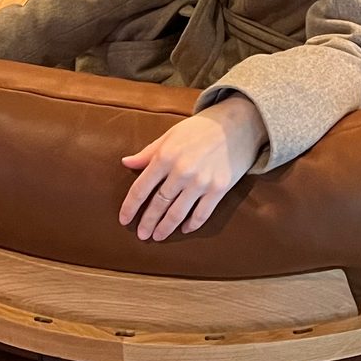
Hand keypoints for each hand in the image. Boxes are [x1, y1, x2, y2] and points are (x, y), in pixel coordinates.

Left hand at [119, 96, 266, 240]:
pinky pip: (201, 214)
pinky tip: (184, 229)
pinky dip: (191, 224)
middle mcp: (182, 171)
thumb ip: (148, 152)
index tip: (124, 220)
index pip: (141, 188)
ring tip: (157, 236)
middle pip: (158, 204)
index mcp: (165, 156)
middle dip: (147, 222)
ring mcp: (201, 182)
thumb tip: (126, 162)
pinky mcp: (219, 189)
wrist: (236, 124)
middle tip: (141, 235)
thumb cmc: (200, 129)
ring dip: (165, 227)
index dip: (130, 207)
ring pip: (178, 213)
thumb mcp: (170, 135)